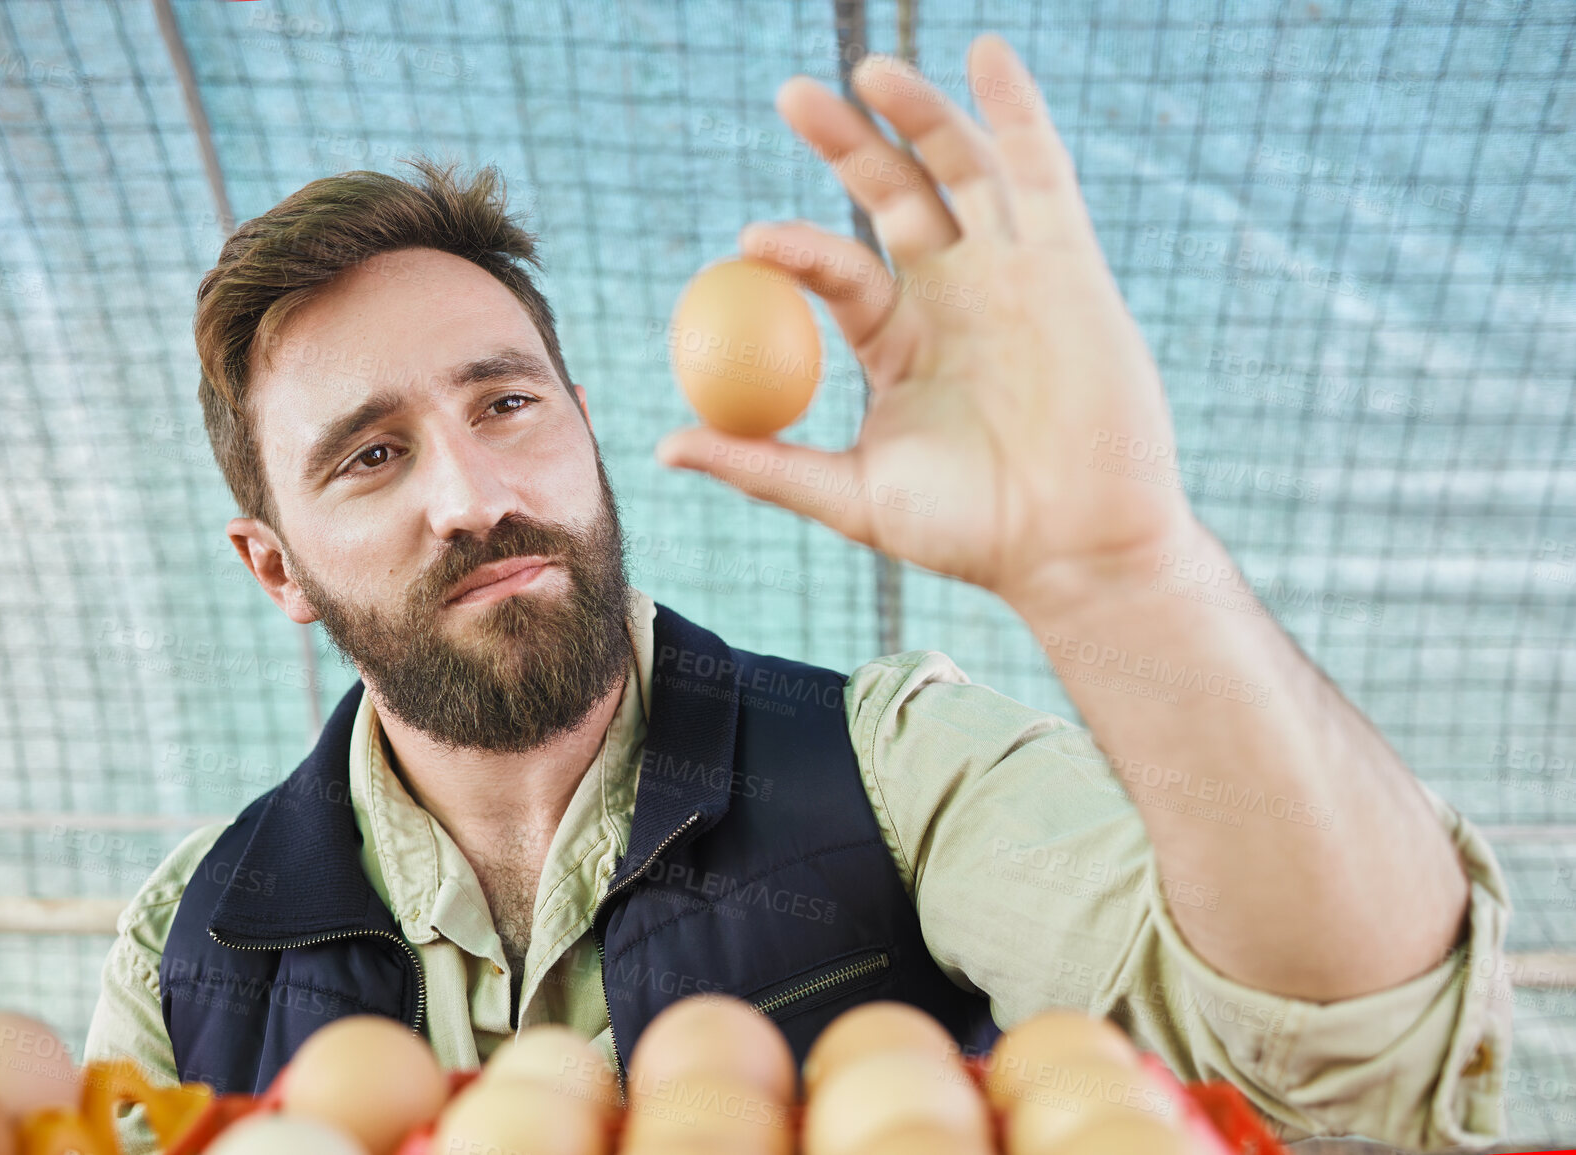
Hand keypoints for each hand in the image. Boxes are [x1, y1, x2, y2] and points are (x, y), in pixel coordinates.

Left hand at [654, 34, 1196, 618]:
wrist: (1073, 548)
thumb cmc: (968, 533)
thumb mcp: (852, 497)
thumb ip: (764, 465)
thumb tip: (662, 447)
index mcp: (899, 341)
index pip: (838, 271)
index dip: (796, 249)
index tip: (750, 242)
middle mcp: (953, 294)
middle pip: (892, 194)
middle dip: (845, 143)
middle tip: (790, 95)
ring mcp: (1011, 273)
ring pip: (961, 170)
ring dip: (919, 114)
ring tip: (871, 69)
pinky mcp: (1068, 263)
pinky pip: (1041, 174)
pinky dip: (1019, 110)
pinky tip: (986, 55)